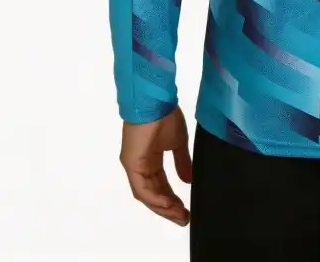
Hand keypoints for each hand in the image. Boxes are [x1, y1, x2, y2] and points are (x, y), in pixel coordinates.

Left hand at [119, 106, 192, 225]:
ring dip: (163, 207)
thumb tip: (188, 181)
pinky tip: (168, 205)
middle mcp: (140, 166)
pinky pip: (142, 188)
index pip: (161, 185)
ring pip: (147, 195)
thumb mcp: (177, 142)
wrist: (155, 101)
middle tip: (184, 218)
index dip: (172, 199)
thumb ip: (181, 162)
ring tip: (180, 215)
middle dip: (169, 208)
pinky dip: (155, 199)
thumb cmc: (165, 116)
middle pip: (154, 194)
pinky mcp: (131, 164)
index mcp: (150, 159)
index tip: (186, 209)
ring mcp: (134, 166)